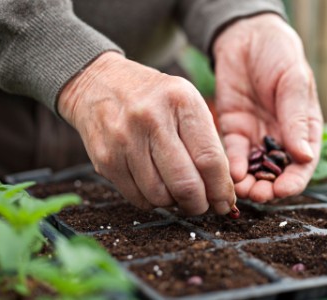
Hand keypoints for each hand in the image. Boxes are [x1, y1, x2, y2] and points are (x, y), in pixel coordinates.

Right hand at [58, 52, 234, 214]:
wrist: (100, 83)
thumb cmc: (154, 97)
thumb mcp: (187, 103)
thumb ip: (207, 142)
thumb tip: (222, 190)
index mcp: (181, 101)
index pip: (209, 159)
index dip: (221, 189)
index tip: (225, 202)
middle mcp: (151, 118)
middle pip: (185, 184)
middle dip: (200, 204)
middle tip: (204, 205)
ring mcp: (124, 139)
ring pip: (160, 196)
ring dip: (176, 203)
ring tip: (179, 193)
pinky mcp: (106, 159)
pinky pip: (137, 198)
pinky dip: (153, 201)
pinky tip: (158, 188)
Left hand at [213, 14, 322, 202]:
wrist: (247, 37)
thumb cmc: (279, 55)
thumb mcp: (293, 82)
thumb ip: (296, 118)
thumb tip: (303, 155)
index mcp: (304, 128)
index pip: (303, 164)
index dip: (295, 181)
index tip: (284, 190)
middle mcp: (281, 137)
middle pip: (277, 173)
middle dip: (269, 188)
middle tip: (258, 194)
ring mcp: (257, 135)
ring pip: (255, 169)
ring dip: (249, 183)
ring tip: (241, 189)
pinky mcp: (234, 130)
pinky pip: (234, 153)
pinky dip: (233, 165)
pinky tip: (232, 173)